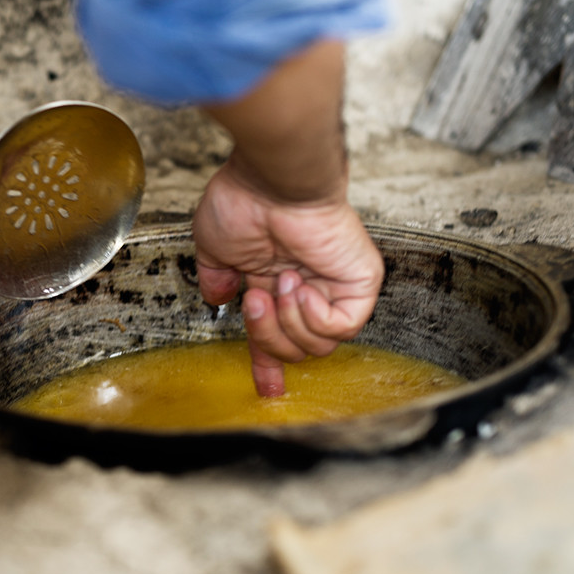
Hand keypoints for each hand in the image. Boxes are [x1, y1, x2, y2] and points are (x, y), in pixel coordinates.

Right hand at [192, 159, 382, 396]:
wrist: (270, 183)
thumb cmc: (244, 201)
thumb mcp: (214, 248)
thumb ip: (217, 278)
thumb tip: (218, 299)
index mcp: (274, 282)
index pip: (277, 334)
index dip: (270, 365)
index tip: (267, 390)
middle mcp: (305, 288)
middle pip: (295, 350)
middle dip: (267, 336)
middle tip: (255, 299)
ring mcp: (333, 286)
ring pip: (318, 346)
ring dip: (288, 322)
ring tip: (280, 283)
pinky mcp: (359, 282)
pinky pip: (340, 328)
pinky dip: (313, 317)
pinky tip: (299, 288)